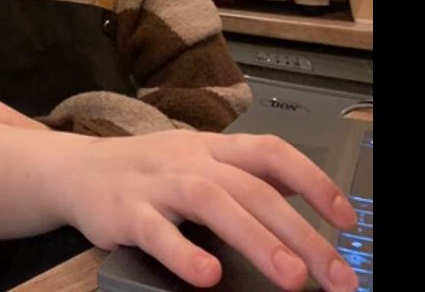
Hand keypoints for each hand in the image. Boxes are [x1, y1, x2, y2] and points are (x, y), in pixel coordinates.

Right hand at [59, 130, 358, 291]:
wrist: (78, 170)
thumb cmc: (147, 172)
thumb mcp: (197, 163)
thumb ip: (243, 177)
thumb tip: (304, 197)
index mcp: (211, 147)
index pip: (269, 152)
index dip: (312, 180)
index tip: (347, 219)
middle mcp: (187, 158)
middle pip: (250, 186)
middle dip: (299, 231)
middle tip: (334, 274)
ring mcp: (155, 182)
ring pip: (209, 199)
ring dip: (255, 237)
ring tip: (291, 276)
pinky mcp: (125, 210)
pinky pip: (156, 231)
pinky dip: (184, 254)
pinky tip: (208, 277)